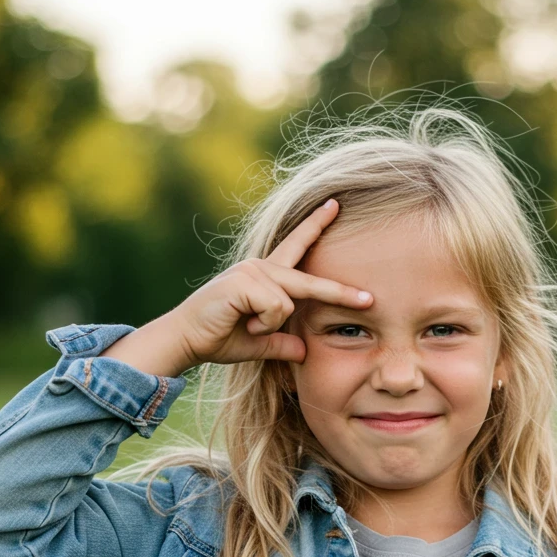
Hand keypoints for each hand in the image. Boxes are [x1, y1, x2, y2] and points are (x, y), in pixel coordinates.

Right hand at [170, 198, 372, 368]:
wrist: (187, 340)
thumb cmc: (218, 338)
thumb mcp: (258, 343)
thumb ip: (282, 343)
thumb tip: (305, 351)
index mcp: (266, 277)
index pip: (297, 246)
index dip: (316, 225)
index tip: (335, 205)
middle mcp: (261, 268)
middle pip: (310, 280)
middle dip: (339, 293)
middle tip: (370, 301)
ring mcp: (252, 271)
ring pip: (288, 303)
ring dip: (269, 324)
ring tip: (246, 326)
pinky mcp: (243, 281)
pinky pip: (276, 308)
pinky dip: (262, 323)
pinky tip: (242, 322)